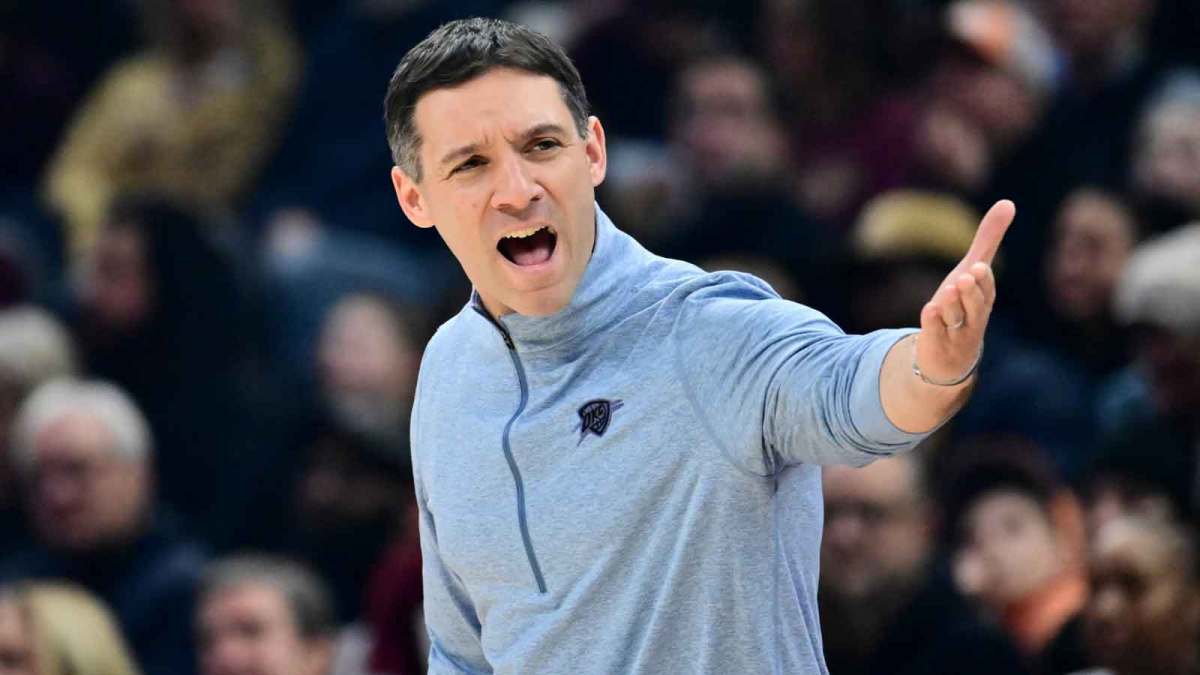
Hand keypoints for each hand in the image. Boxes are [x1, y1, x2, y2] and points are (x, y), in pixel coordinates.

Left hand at [915, 199, 1013, 382]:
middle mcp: (973, 318)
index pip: (987, 290)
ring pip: (956, 320)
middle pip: (975, 306)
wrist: (949, 355)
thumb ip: (989, 239)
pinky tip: (928, 310)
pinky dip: (932, 324)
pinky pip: (935, 334)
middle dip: (971, 293)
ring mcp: (955, 334)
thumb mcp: (973, 271)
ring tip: (947, 290)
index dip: (983, 280)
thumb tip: (1008, 202)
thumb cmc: (963, 305)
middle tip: (965, 276)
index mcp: (983, 299)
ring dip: (951, 306)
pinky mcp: (936, 345)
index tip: (978, 267)